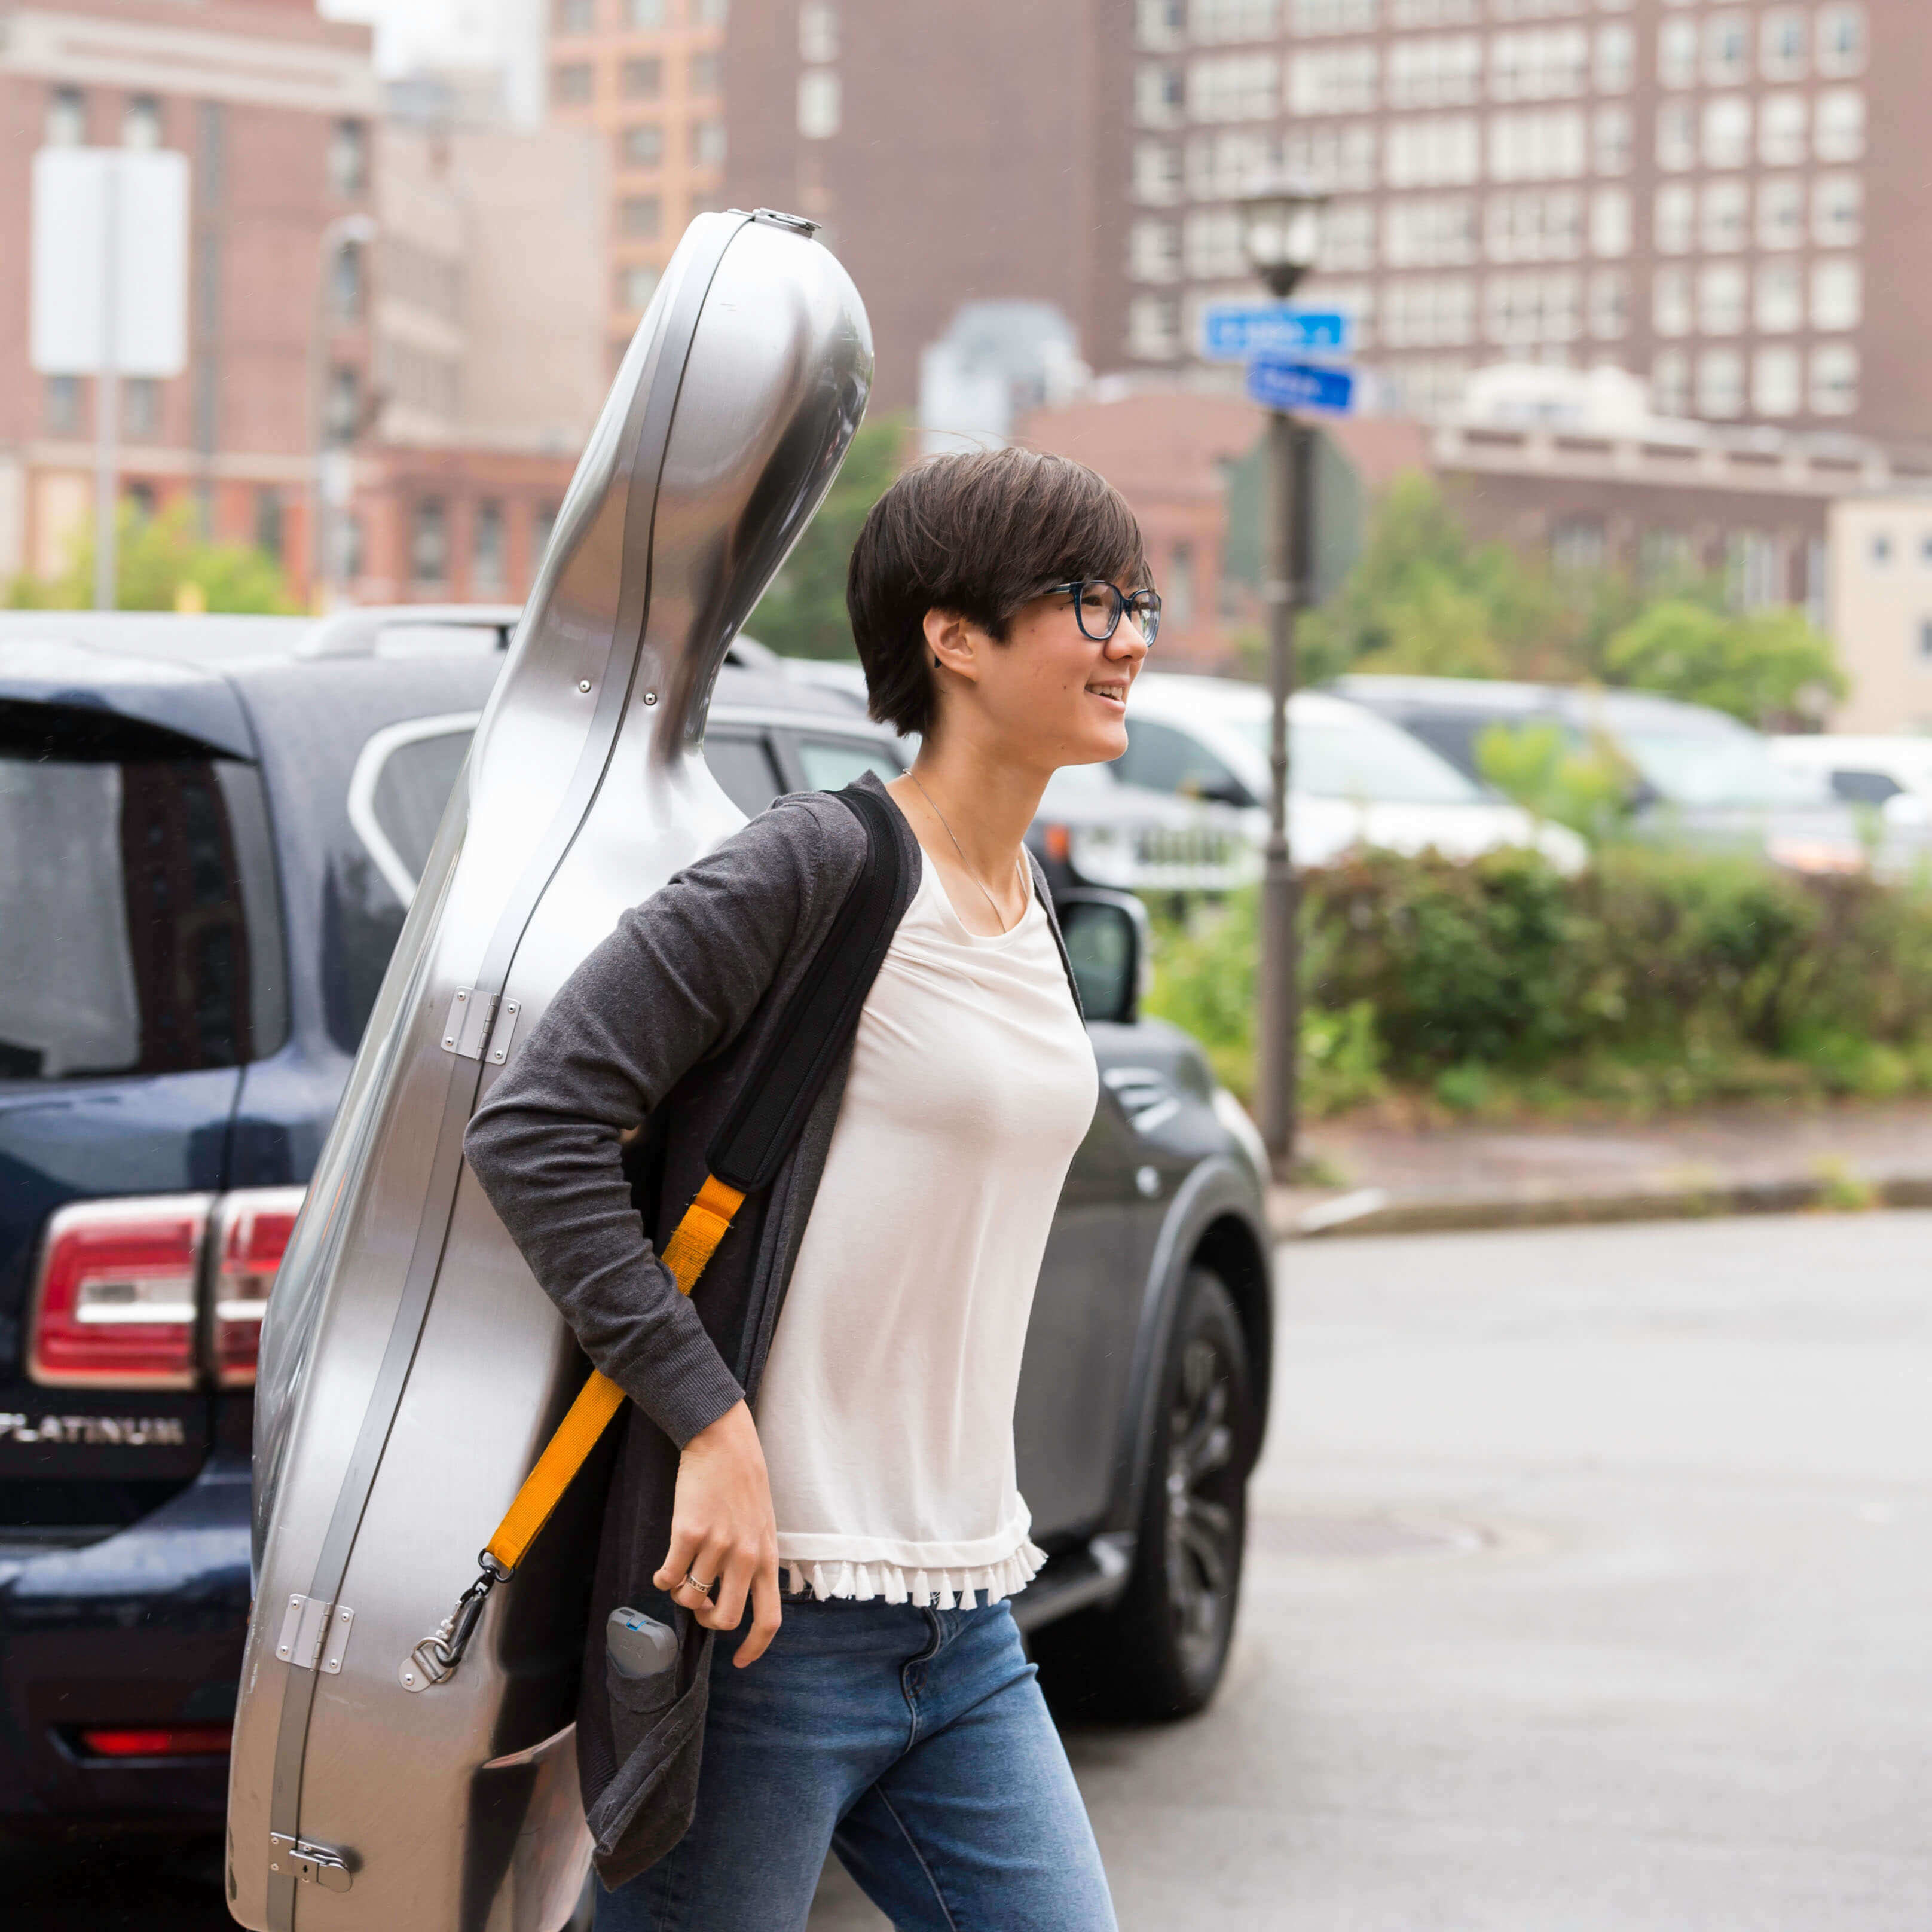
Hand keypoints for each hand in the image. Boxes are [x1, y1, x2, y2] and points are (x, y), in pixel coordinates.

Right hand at [653, 1399, 781, 1666]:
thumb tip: (731, 1599)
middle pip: (724, 1620)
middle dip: (707, 1619)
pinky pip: (668, 1577)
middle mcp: (745, 1556)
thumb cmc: (743, 1485)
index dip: (755, 1647)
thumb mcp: (763, 1525)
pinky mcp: (688, 1533)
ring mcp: (717, 1545)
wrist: (724, 1443)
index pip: (770, 1618)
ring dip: (681, 1593)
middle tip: (701, 1603)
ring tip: (683, 1570)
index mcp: (767, 1556)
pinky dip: (663, 1578)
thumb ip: (754, 1561)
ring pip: (690, 1598)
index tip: (740, 1662)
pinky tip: (666, 1564)